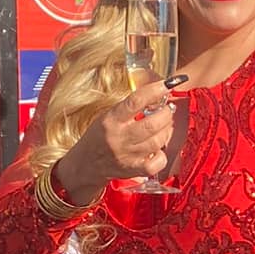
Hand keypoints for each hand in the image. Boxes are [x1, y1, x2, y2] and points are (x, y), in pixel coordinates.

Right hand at [53, 78, 183, 202]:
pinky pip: (156, 163)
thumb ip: (129, 107)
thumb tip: (156, 94)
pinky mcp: (133, 170)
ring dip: (166, 131)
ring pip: (157, 141)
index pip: (136, 101)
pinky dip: (162, 155)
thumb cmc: (99, 136)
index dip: (155, 90)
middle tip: (167, 110)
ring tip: (164, 126)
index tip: (168, 84)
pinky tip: (157, 149)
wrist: (86, 164)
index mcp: (111, 119)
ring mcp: (127, 155)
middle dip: (166, 113)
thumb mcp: (108, 116)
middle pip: (152, 123)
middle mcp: (119, 137)